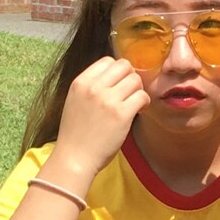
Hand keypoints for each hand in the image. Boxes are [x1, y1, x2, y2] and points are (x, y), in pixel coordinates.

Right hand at [52, 56, 149, 178]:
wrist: (75, 159)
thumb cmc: (76, 134)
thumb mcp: (75, 101)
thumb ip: (91, 87)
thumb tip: (115, 77)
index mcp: (80, 82)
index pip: (107, 61)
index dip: (118, 72)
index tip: (119, 85)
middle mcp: (94, 87)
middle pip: (124, 66)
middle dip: (130, 78)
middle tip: (130, 94)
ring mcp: (108, 100)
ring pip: (135, 80)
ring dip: (138, 91)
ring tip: (134, 104)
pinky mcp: (121, 114)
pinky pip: (142, 96)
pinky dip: (144, 102)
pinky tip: (138, 111)